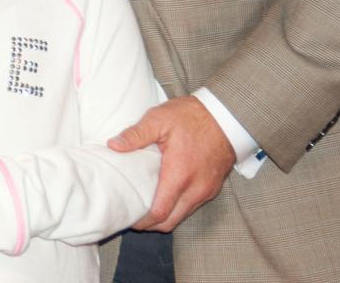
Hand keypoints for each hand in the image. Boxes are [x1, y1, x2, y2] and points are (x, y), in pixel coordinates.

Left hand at [109, 95, 235, 231]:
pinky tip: (165, 196)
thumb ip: (135, 135)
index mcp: (179, 175)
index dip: (142, 222)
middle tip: (134, 215)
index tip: (128, 218)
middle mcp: (196, 189)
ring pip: (182, 215)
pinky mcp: (212, 188)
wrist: (226, 116)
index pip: (160, 213)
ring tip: (146, 207)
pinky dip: (177, 208)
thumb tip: (113, 146)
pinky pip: (192, 206)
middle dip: (151, 224)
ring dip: (165, 216)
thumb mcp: (159, 119)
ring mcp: (206, 190)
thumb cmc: (191, 117)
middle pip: (171, 222)